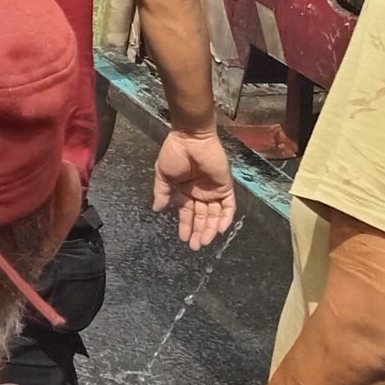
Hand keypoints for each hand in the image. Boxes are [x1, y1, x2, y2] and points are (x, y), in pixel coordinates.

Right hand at [152, 128, 236, 248]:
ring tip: (204, 241)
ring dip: (210, 228)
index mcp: (185, 190)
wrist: (190, 138)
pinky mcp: (225, 186)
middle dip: (198, 232)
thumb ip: (162, 191)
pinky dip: (225, 218)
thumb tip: (156, 208)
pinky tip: (218, 229)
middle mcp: (200, 193)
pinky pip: (228, 206)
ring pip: (214, 215)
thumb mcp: (163, 173)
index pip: (187, 213)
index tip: (184, 239)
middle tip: (195, 246)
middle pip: (202, 217)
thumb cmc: (175, 153)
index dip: (186, 226)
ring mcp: (214, 190)